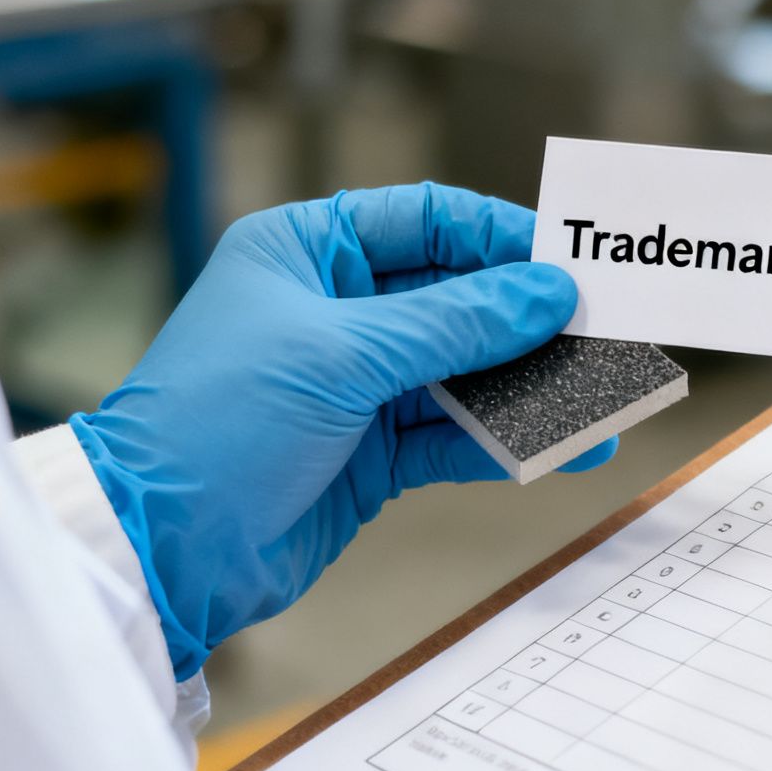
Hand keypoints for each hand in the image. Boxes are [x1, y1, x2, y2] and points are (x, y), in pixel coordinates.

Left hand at [72, 183, 614, 678]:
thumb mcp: (343, 356)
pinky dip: (514, 440)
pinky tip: (570, 443)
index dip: (503, 237)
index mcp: (307, 253)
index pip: (429, 221)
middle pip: (462, 299)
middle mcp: (336, 311)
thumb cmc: (216, 425)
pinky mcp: (374, 453)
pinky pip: (461, 435)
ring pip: (471, 373)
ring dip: (537, 386)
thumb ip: (456, 324)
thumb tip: (548, 293)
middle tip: (607, 332)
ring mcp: (358, 386)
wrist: (163, 548)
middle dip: (534, 319)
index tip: (570, 263)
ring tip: (608, 395)